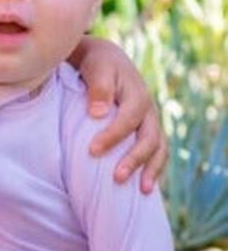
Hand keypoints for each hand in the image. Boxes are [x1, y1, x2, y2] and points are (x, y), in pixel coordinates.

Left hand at [70, 36, 166, 191]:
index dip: (112, 136)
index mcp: (136, 95)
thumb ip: (98, 88)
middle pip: (148, 139)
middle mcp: (148, 111)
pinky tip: (143, 187)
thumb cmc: (97, 64)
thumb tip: (98, 113)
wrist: (106, 59)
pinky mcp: (146, 130)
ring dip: (150, 169)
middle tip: (116, 177)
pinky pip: (156, 152)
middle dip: (134, 160)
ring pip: (158, 148)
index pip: (127, 120)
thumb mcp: (97, 68)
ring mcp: (150, 122)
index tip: (92, 150)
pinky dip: (152, 168)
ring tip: (140, 190)